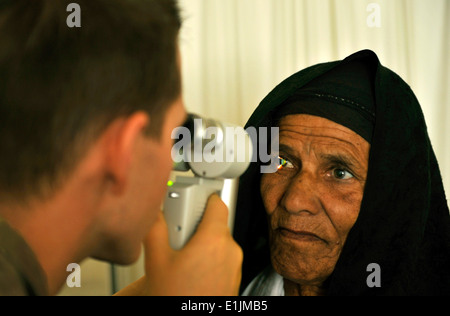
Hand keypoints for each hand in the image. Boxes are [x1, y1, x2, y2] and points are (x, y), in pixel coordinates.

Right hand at [117, 194, 242, 295]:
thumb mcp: (157, 260)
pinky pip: (221, 259)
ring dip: (200, 243)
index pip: (216, 202)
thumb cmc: (178, 297)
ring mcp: (234, 266)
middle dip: (195, 225)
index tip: (189, 200)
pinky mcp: (233, 280)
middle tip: (176, 235)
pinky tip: (188, 271)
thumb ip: (154, 228)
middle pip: (214, 223)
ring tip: (179, 258)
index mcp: (215, 239)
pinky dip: (207, 258)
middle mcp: (230, 250)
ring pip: (217, 242)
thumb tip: (151, 212)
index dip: (202, 197)